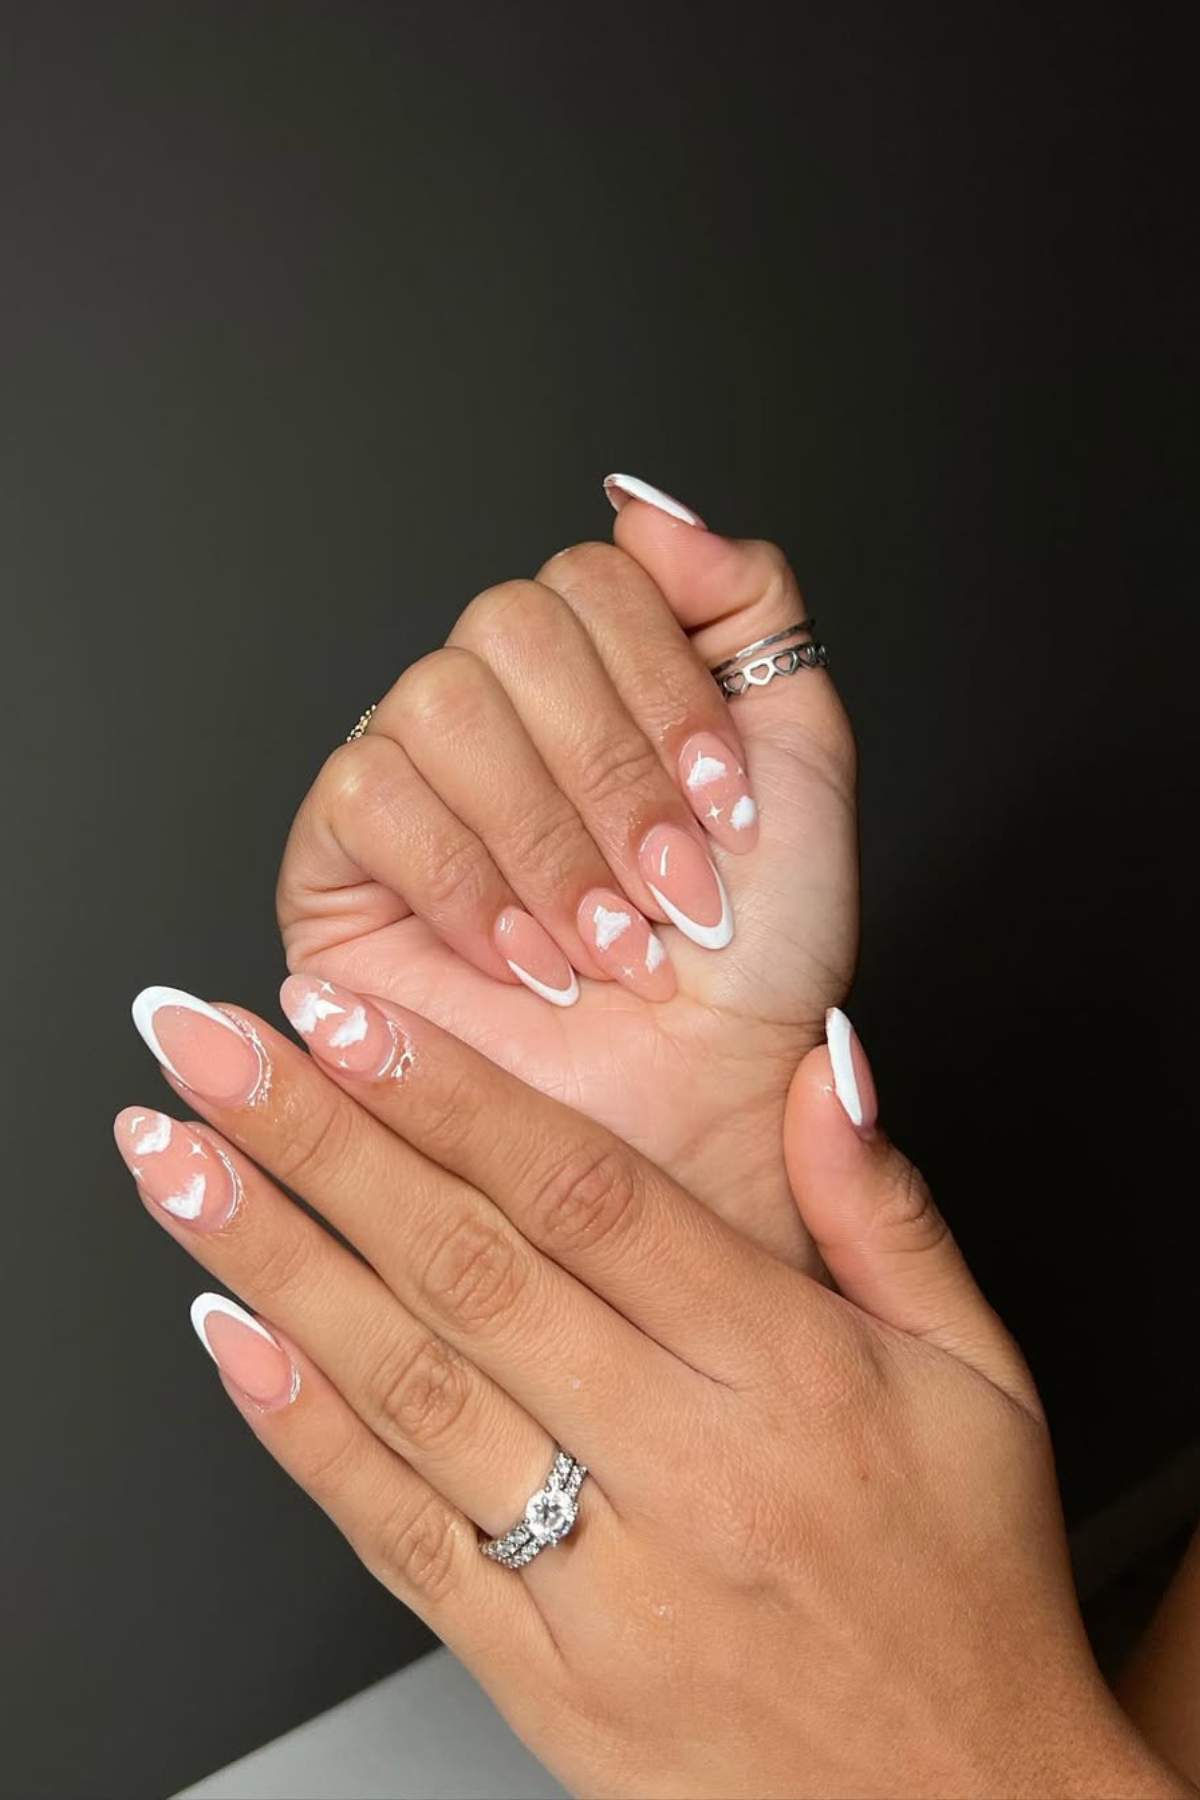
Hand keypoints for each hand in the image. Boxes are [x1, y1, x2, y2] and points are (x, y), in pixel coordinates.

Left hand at [118, 984, 1178, 1797]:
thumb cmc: (964, 1589)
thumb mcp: (981, 1377)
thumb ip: (886, 1210)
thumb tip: (823, 1065)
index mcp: (787, 1370)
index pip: (586, 1197)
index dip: (451, 1094)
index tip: (347, 1017)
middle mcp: (683, 1463)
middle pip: (465, 1268)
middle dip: (316, 1140)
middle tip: (208, 1048)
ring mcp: (601, 1577)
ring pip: (406, 1386)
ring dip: (273, 1261)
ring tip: (176, 1165)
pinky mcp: (541, 1674)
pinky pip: (396, 1536)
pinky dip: (299, 1431)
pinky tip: (227, 1335)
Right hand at [276, 476, 856, 1264]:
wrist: (689, 1107)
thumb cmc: (750, 965)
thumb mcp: (799, 766)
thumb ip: (746, 610)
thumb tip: (643, 504)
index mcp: (596, 677)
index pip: (595, 581)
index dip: (664, 691)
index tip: (728, 812)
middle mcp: (499, 711)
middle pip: (514, 622)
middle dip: (612, 770)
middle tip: (668, 891)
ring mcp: (413, 774)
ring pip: (443, 701)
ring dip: (548, 837)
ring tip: (606, 944)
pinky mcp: (339, 857)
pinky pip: (372, 795)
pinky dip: (469, 882)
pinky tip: (528, 960)